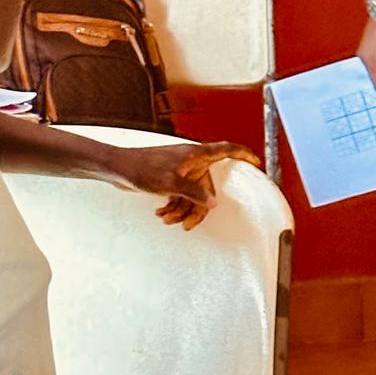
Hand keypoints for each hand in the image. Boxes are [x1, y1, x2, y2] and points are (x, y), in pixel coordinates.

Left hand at [112, 141, 260, 229]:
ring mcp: (180, 169)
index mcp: (195, 154)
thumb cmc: (142, 168)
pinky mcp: (169, 177)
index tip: (256, 161)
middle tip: (187, 224)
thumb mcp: (171, 183)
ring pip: (192, 194)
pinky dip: (173, 206)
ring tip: (166, 219)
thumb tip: (213, 202)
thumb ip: (195, 193)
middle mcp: (190, 160)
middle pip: (207, 187)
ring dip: (181, 210)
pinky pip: (180, 195)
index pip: (226, 150)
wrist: (119, 168)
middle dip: (197, 208)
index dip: (243, 154)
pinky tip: (161, 214)